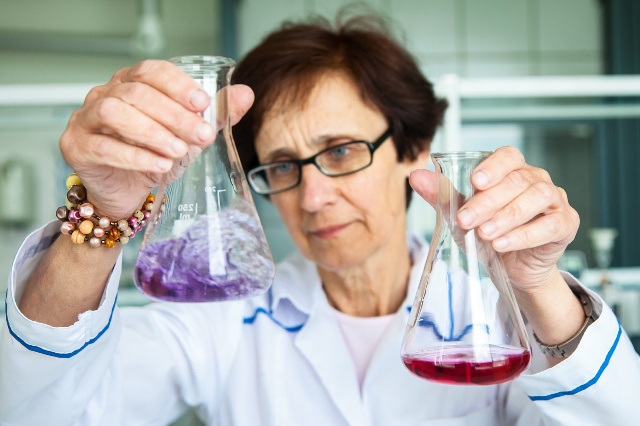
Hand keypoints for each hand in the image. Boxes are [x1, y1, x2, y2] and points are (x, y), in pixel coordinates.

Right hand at [59, 59, 253, 219]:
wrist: (128, 194)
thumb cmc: (156, 156)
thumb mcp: (190, 135)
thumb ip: (216, 114)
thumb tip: (245, 94)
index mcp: (131, 83)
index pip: (151, 70)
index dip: (177, 84)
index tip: (203, 103)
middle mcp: (105, 95)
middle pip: (137, 93)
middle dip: (174, 115)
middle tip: (202, 136)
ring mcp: (86, 119)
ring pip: (115, 113)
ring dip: (152, 132)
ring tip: (179, 151)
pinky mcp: (76, 147)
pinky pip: (103, 147)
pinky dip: (135, 156)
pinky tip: (160, 166)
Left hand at [409, 146, 579, 292]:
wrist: (513, 268)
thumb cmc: (489, 234)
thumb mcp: (462, 216)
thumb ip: (442, 196)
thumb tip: (415, 176)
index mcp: (513, 171)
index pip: (508, 156)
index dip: (493, 166)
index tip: (474, 181)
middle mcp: (537, 180)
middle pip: (516, 181)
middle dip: (488, 201)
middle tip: (465, 220)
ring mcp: (555, 201)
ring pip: (535, 198)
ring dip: (506, 217)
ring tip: (484, 233)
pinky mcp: (566, 224)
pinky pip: (549, 225)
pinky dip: (523, 235)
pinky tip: (502, 244)